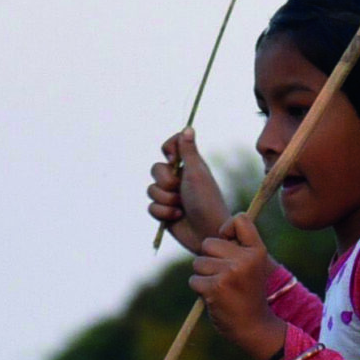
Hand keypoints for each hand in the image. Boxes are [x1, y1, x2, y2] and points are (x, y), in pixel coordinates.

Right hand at [148, 131, 230, 253]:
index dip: (168, 149)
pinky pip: (151, 207)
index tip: (173, 158)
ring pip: (151, 190)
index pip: (170, 147)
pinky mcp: (164, 212)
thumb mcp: (197, 173)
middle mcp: (179, 179)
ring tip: (181, 207)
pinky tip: (178, 217)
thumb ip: (189, 152)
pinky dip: (164, 213)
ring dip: (166, 200)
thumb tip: (188, 127)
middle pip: (156, 169)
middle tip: (179, 189)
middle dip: (165, 181)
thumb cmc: (207, 201)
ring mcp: (171, 196)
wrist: (208, 233)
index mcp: (189, 166)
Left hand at [191, 216, 286, 359]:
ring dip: (204, 275)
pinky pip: (194, 280)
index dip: (227, 228)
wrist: (254, 326)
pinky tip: (215, 298)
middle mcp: (245, 259)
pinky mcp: (215, 287)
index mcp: (257, 251)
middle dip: (209, 258)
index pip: (240, 219)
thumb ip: (239, 247)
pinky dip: (200, 289)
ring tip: (221, 288)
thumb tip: (220, 230)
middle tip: (224, 275)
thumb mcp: (253, 266)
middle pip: (209, 243)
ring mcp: (230, 273)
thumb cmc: (249, 294)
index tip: (228, 241)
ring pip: (198, 262)